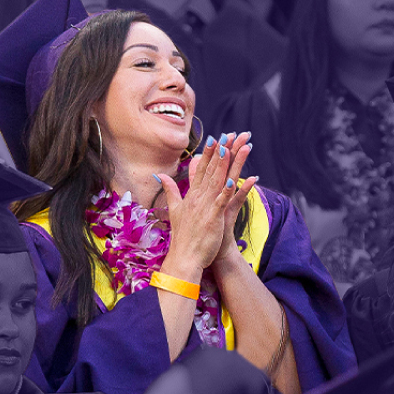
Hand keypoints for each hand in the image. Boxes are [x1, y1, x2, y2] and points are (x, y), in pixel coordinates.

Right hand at [158, 133, 253, 279]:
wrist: (184, 258)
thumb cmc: (183, 237)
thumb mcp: (175, 210)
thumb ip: (170, 190)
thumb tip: (160, 175)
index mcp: (192, 196)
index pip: (201, 170)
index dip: (209, 154)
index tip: (215, 138)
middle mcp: (197, 198)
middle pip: (210, 170)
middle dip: (219, 152)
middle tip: (228, 134)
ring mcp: (204, 207)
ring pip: (217, 181)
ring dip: (225, 164)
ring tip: (232, 147)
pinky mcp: (212, 218)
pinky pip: (221, 201)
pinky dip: (227, 190)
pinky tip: (234, 178)